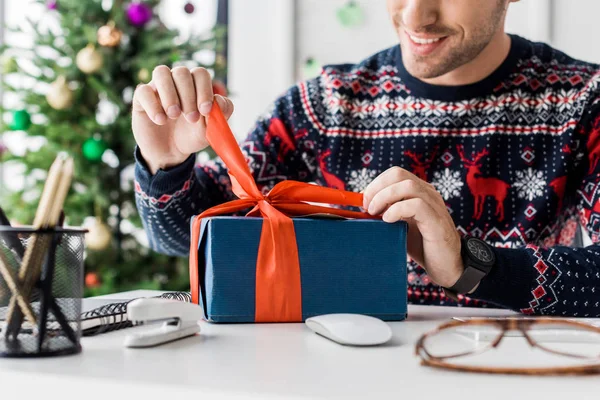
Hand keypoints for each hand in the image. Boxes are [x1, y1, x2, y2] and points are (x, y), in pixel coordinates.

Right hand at [132, 66, 233, 174]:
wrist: (170, 153)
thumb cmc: (191, 135)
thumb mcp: (211, 129)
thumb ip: (221, 113)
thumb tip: (219, 100)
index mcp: (195, 85)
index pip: (200, 74)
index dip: (204, 90)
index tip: (205, 110)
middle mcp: (176, 82)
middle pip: (182, 72)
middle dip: (188, 95)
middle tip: (191, 119)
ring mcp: (158, 88)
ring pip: (161, 72)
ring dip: (170, 94)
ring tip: (174, 115)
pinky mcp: (142, 98)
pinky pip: (143, 91)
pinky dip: (153, 105)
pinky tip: (160, 120)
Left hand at [362, 167, 462, 287]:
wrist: (447, 267)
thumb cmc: (422, 246)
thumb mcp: (399, 225)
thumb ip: (385, 213)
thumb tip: (361, 205)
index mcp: (419, 192)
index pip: (394, 174)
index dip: (375, 184)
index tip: (363, 201)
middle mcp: (428, 194)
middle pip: (398, 174)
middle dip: (377, 188)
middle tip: (367, 207)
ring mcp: (434, 205)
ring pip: (408, 186)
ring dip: (384, 197)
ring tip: (375, 213)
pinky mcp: (437, 221)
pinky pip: (417, 205)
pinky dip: (397, 209)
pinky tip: (388, 220)